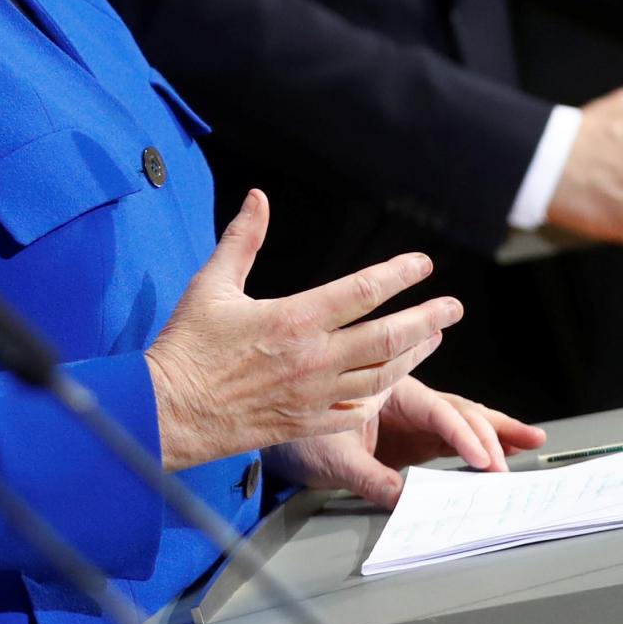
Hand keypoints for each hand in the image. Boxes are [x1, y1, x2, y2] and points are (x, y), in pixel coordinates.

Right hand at [143, 190, 462, 471]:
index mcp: (294, 319)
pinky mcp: (307, 424)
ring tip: (432, 339)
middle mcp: (313, 358)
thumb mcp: (212, 283)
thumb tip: (257, 199)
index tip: (422, 265)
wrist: (171, 409)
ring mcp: (315, 395)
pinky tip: (391, 384)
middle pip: (387, 337)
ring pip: (382, 376)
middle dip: (427, 319)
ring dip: (413, 355)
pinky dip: (381, 396)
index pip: (361, 291)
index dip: (398, 275)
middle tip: (452, 308)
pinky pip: (358, 412)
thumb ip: (242, 239)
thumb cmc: (188, 347)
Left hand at [264, 377, 546, 508]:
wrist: (276, 441)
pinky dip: (480, 442)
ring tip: (529, 439)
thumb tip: (406, 501)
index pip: (434, 410)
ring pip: (461, 419)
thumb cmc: (294, 436)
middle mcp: (401, 396)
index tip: (484, 459)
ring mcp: (409, 418)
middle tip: (512, 457)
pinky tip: (506, 447)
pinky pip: (452, 439)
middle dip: (489, 432)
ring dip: (495, 431)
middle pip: (455, 410)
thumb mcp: (332, 458)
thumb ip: (371, 479)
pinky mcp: (412, 439)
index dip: (463, 435)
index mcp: (381, 387)